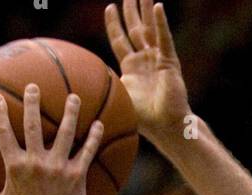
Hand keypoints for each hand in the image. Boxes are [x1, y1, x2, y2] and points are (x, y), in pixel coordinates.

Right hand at [0, 87, 103, 194]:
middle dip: (32, 102)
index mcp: (15, 167)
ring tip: (74, 97)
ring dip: (71, 112)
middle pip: (33, 124)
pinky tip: (100, 124)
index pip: (3, 133)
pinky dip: (94, 137)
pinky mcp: (76, 175)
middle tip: (34, 87)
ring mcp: (57, 168)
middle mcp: (36, 163)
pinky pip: (87, 151)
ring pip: (66, 132)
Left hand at [106, 0, 189, 141]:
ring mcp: (158, 59)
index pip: (121, 40)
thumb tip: (81, 85)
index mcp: (131, 68)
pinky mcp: (170, 61)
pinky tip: (157, 7)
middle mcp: (145, 60)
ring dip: (146, 10)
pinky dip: (161, 23)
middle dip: (131, 11)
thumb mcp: (119, 97)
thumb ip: (106, 85)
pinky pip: (164, 38)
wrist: (166, 126)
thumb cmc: (144, 118)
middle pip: (136, 29)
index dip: (115, 25)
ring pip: (150, 28)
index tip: (109, 7)